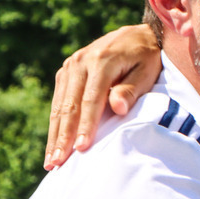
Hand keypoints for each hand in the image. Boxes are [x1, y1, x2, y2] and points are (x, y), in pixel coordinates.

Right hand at [45, 24, 160, 168]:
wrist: (139, 34)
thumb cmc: (148, 57)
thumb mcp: (148, 70)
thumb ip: (131, 89)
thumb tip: (117, 109)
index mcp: (101, 61)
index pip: (91, 100)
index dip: (86, 125)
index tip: (82, 148)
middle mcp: (80, 62)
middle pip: (69, 105)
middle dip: (63, 137)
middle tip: (57, 163)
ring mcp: (71, 66)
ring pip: (59, 105)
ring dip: (54, 135)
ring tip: (51, 161)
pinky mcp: (67, 71)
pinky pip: (59, 100)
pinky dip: (56, 123)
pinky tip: (54, 143)